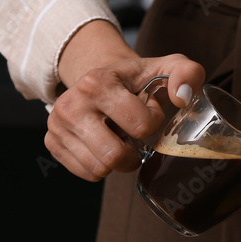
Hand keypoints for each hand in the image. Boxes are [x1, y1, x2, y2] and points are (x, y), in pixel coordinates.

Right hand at [46, 20, 204, 180]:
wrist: (101, 78)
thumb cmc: (138, 78)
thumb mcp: (167, 67)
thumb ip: (188, 73)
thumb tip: (183, 98)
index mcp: (97, 83)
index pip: (141, 125)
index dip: (153, 122)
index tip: (148, 110)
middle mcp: (71, 104)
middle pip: (114, 155)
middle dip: (134, 153)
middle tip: (135, 136)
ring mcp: (57, 125)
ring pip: (99, 169)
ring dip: (118, 161)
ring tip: (118, 138)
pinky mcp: (53, 143)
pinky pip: (86, 174)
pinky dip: (102, 165)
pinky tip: (104, 144)